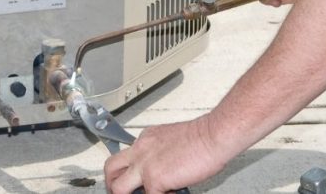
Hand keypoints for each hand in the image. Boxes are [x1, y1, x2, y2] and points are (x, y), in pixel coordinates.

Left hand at [103, 117, 227, 193]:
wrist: (214, 136)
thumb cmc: (203, 138)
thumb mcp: (173, 141)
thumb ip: (161, 155)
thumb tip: (164, 173)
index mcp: (146, 139)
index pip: (126, 157)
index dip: (130, 171)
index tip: (136, 181)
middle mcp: (141, 149)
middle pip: (111, 167)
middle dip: (111, 184)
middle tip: (120, 192)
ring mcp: (145, 165)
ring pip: (118, 187)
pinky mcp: (155, 180)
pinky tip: (173, 193)